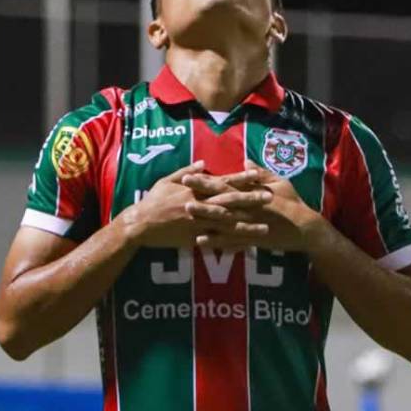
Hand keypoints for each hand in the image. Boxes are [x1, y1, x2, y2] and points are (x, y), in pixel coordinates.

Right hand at [122, 161, 271, 248]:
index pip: (223, 181)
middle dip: (251, 200)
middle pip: (230, 202)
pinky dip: (231, 245)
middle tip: (270, 199)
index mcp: (195, 189)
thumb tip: (205, 162)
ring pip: (227, 224)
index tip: (258, 175)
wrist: (140, 224)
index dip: (241, 178)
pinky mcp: (194, 239)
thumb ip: (187, 170)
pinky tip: (246, 248)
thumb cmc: (152, 200)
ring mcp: (198, 223)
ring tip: (265, 228)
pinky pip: (216, 242)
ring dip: (248, 226)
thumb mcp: (167, 180)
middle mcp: (200, 204)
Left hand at [187, 160, 322, 251]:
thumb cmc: (293, 202)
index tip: (188, 176)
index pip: (224, 185)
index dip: (205, 181)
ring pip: (222, 223)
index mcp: (251, 193)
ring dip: (205, 220)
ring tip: (189, 217)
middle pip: (219, 203)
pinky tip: (201, 242)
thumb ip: (261, 173)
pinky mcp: (252, 240)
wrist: (305, 228)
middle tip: (181, 197)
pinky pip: (231, 242)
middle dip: (200, 199)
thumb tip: (245, 161)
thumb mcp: (280, 183)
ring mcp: (249, 225)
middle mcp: (247, 209)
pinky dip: (217, 242)